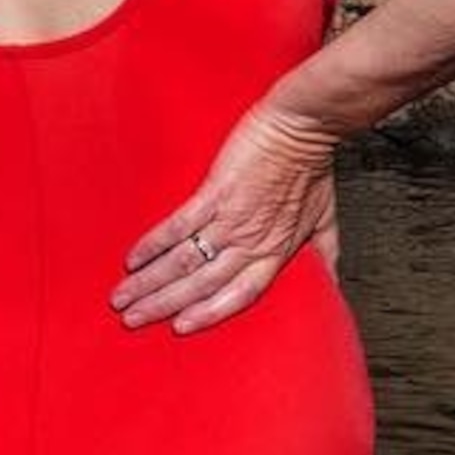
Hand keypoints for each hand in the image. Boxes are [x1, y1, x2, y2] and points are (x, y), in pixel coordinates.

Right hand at [115, 105, 339, 335]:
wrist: (304, 125)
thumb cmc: (313, 167)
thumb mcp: (325, 218)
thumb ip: (325, 253)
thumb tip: (331, 284)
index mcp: (275, 251)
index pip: (239, 295)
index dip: (209, 313)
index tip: (180, 328)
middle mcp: (251, 242)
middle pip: (201, 284)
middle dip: (163, 306)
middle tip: (133, 320)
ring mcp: (231, 218)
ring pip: (184, 261)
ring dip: (150, 283)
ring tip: (123, 298)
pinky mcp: (215, 192)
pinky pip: (179, 225)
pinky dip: (153, 244)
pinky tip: (133, 258)